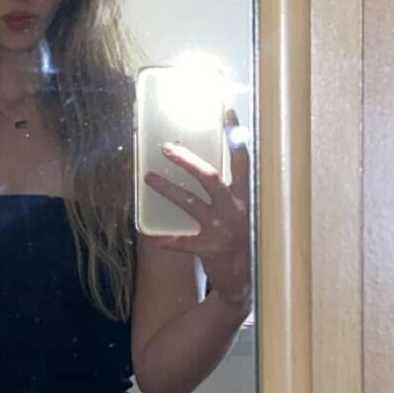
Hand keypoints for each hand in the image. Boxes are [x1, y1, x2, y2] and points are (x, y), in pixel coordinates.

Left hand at [143, 105, 252, 308]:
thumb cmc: (237, 240)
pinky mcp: (210, 249)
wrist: (243, 280)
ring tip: (148, 178)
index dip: (235, 136)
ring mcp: (222, 230)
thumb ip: (226, 193)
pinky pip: (183, 241)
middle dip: (188, 161)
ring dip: (168, 189)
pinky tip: (153, 237)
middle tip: (166, 148)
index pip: (242, 160)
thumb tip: (200, 167)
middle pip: (210, 177)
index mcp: (245, 197)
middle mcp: (235, 210)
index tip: (227, 113)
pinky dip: (167, 239)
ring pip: (191, 203)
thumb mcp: (239, 213)